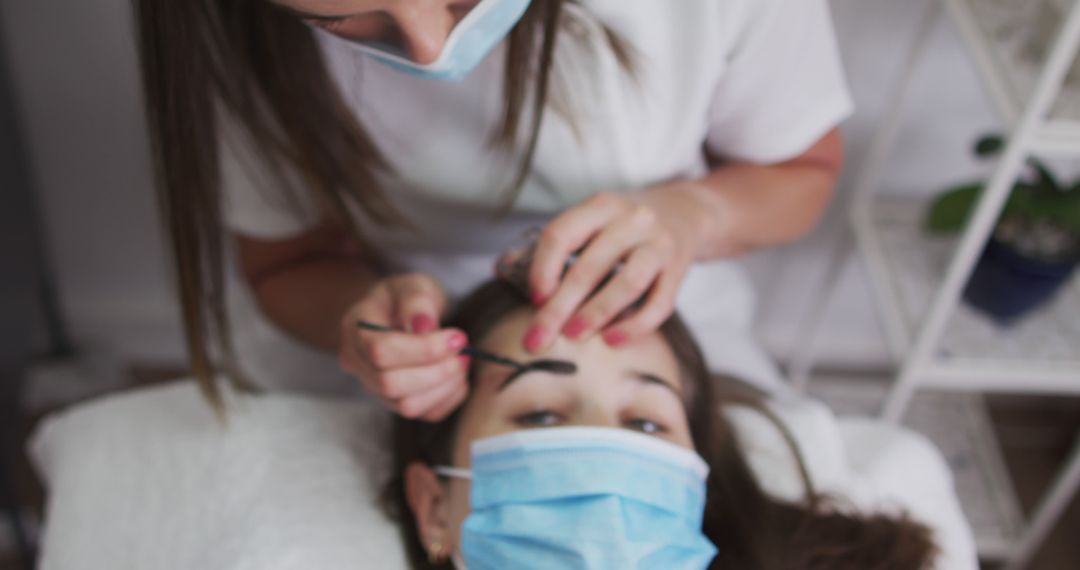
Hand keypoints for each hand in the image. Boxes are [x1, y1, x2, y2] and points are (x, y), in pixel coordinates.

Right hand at [338, 273, 468, 420]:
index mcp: (355, 330)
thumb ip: (416, 301)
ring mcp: (375, 388)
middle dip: (436, 370)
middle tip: (462, 349)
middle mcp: (358, 364)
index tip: (456, 336)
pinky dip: (450, 397)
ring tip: (461, 360)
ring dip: (444, 386)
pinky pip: (426, 414)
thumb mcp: (412, 285)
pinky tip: (458, 374)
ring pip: (407, 406)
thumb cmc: (407, 297)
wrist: (404, 314)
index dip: (422, 349)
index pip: (380, 351)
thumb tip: (424, 326)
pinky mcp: (399, 403)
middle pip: (390, 385)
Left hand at [522, 187, 709, 352]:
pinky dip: (635, 326)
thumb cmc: (623, 226)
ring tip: (573, 337)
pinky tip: (612, 340)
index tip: (533, 299)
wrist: (685, 212)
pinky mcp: (679, 269)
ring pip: (627, 283)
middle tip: (538, 338)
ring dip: (596, 314)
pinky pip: (660, 304)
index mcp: (601, 206)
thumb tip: (504, 270)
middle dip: (559, 307)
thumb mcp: (592, 220)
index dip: (542, 269)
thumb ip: (557, 245)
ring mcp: (659, 243)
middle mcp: (632, 220)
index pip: (562, 234)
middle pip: (590, 266)